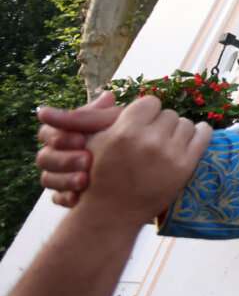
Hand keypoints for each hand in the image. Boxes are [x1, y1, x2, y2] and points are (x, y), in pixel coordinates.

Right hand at [37, 90, 122, 206]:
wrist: (137, 165)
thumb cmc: (124, 136)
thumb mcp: (116, 124)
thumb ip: (108, 115)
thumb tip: (107, 97)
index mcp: (63, 132)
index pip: (48, 133)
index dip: (61, 136)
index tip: (82, 139)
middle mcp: (57, 153)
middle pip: (43, 157)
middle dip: (63, 159)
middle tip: (87, 160)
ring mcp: (59, 174)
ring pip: (47, 179)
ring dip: (64, 179)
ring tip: (85, 180)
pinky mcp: (66, 193)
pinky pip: (57, 198)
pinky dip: (66, 197)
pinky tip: (78, 198)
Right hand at [75, 95, 211, 229]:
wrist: (111, 212)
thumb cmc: (100, 174)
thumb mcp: (94, 142)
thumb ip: (104, 116)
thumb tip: (111, 94)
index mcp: (125, 131)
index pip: (150, 101)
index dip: (146, 112)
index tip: (142, 123)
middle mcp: (149, 141)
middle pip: (169, 114)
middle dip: (161, 124)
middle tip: (152, 138)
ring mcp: (170, 154)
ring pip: (186, 124)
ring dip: (177, 131)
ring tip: (166, 143)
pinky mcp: (185, 167)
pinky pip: (203, 136)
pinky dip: (201, 133)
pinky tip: (194, 135)